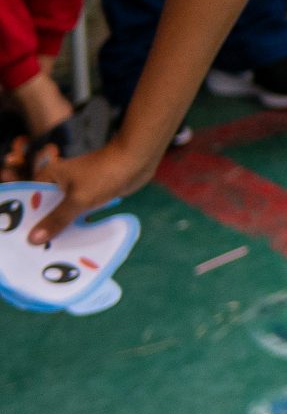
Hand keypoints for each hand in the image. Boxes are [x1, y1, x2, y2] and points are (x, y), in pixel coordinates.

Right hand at [28, 138, 158, 245]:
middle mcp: (58, 183)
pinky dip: (76, 224)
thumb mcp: (78, 199)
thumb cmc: (104, 174)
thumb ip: (57, 219)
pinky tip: (72, 242)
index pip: (29, 200)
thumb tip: (33, 239)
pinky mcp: (90, 196)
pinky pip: (78, 214)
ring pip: (63, 212)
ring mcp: (75, 190)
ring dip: (61, 228)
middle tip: (36, 252)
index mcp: (49, 177)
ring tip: (52, 252)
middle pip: (46, 208)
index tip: (22, 241)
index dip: (25, 220)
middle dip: (44, 227)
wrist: (137, 160)